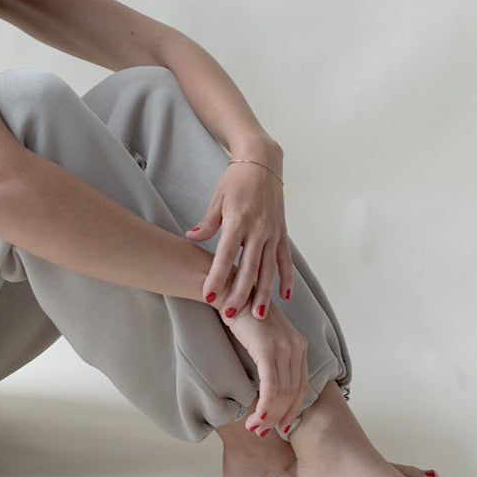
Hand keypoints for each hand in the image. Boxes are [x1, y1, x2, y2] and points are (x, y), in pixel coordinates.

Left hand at [185, 158, 292, 317]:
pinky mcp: (282, 233)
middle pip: (248, 268)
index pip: (225, 255)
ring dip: (263, 293)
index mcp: (238, 220)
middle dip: (239, 293)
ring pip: (269, 269)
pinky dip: (286, 279)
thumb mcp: (217, 198)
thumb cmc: (236, 180)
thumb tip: (190, 237)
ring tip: (257, 315)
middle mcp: (258, 229)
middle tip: (229, 314)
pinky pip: (286, 261)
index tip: (209, 296)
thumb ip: (207, 223)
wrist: (262, 161)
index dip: (217, 277)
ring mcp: (273, 232)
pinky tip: (284, 297)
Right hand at [221, 301, 307, 434]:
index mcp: (299, 345)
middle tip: (262, 432)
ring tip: (255, 428)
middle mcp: (297, 346)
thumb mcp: (264, 338)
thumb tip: (267, 387)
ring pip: (282, 394)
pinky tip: (255, 417)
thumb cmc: (242, 316)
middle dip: (279, 418)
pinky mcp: (268, 348)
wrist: (229, 292)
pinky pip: (271, 386)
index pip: (301, 387)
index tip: (280, 426)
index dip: (291, 410)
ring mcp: (284, 347)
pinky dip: (264, 407)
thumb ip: (271, 358)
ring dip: (269, 417)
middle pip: (293, 393)